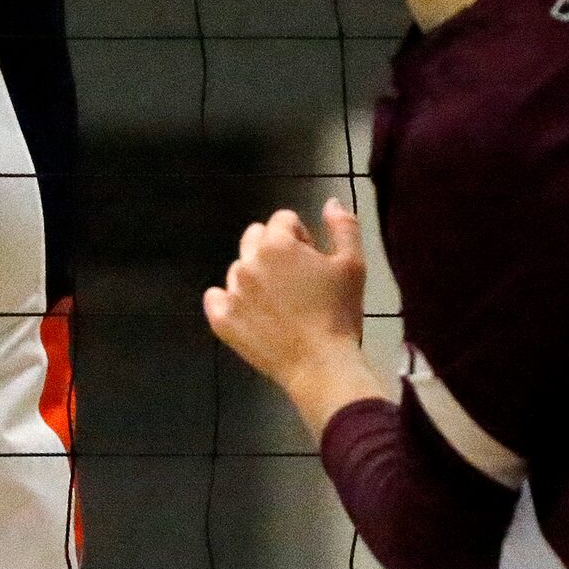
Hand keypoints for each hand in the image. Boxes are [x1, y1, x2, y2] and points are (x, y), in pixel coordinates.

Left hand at [204, 200, 366, 393]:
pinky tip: (251, 314)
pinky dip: (229, 301)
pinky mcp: (222, 320)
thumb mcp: (353, 265)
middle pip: (256, 238)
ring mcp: (231, 291)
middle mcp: (248, 262)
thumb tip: (330, 201)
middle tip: (297, 281)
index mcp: (277, 244)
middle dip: (274, 250)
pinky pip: (215, 298)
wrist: (322, 366)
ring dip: (256, 277)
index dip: (302, 237)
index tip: (314, 262)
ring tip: (281, 303)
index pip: (283, 220)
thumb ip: (343, 226)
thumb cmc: (340, 313)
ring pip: (239, 269)